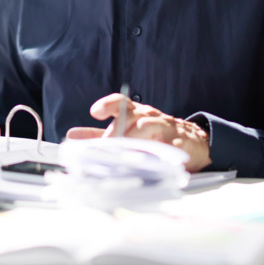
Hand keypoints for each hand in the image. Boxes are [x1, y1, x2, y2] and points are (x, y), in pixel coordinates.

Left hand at [64, 94, 211, 172]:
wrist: (192, 141)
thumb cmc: (154, 135)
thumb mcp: (126, 132)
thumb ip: (99, 135)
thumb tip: (71, 136)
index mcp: (135, 113)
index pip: (120, 102)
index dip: (107, 105)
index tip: (95, 112)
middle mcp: (149, 117)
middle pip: (131, 117)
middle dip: (116, 133)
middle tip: (105, 149)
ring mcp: (165, 128)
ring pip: (146, 128)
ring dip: (133, 141)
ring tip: (123, 154)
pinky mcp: (179, 144)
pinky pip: (167, 147)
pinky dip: (158, 153)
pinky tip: (150, 162)